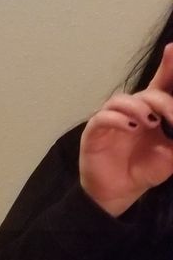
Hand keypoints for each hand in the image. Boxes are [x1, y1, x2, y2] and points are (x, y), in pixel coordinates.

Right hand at [80, 42, 172, 216]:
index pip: (162, 84)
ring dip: (138, 106)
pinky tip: (130, 127)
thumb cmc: (145, 170)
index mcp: (154, 111)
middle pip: (147, 91)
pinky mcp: (95, 131)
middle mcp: (133, 110)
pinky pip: (103, 117)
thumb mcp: (172, 154)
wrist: (120, 193)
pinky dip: (117, 119)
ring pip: (122, 99)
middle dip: (163, 101)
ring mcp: (112, 119)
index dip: (168, 66)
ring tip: (150, 122)